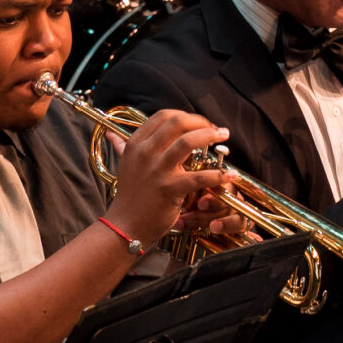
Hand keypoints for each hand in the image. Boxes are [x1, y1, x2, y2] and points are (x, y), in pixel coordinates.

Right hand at [108, 110, 233, 245]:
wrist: (124, 226)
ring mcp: (157, 170)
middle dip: (201, 121)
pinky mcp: (169, 188)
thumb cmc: (130, 197)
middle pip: (177, 122)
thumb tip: (112, 134)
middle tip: (216, 129)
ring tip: (224, 137)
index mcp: (135, 144)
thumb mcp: (124, 167)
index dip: (186, 116)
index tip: (199, 123)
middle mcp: (144, 153)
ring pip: (188, 141)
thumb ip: (122, 148)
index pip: (164, 116)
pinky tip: (230, 174)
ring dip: (210, 135)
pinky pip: (199, 176)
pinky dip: (218, 174)